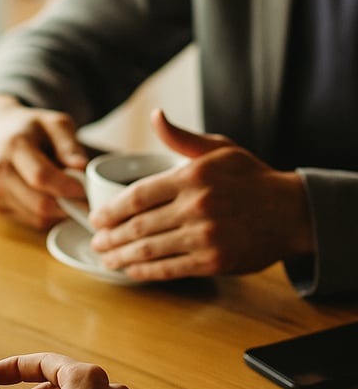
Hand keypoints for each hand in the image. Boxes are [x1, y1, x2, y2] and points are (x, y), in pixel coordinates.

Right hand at [0, 94, 87, 228]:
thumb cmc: (27, 128)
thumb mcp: (52, 123)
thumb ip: (69, 144)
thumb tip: (82, 167)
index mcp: (14, 147)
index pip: (41, 176)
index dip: (67, 187)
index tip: (85, 188)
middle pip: (41, 204)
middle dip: (68, 204)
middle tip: (84, 198)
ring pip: (38, 218)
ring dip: (59, 212)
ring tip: (67, 194)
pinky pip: (31, 221)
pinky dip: (47, 215)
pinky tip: (50, 197)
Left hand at [89, 109, 314, 280]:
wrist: (292, 211)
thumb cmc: (251, 178)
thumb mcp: (219, 149)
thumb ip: (181, 137)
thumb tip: (155, 117)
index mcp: (192, 177)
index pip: (138, 195)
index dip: (111, 210)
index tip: (96, 218)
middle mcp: (197, 206)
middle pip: (139, 225)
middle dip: (111, 236)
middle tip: (96, 241)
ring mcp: (205, 236)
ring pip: (150, 249)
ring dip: (121, 256)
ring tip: (106, 258)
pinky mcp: (214, 261)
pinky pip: (170, 268)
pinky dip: (145, 272)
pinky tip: (130, 270)